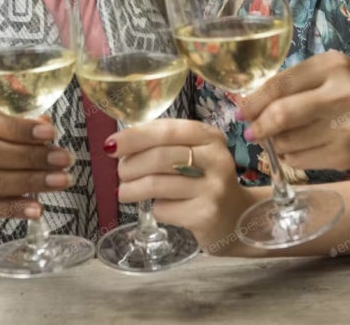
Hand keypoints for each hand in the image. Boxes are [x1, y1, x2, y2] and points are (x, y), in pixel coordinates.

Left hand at [106, 119, 256, 254]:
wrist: (237, 219)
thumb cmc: (205, 181)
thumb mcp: (195, 154)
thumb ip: (165, 144)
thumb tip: (119, 145)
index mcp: (210, 137)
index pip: (166, 130)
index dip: (135, 137)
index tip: (111, 145)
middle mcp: (216, 159)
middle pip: (160, 157)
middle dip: (130, 165)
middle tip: (120, 173)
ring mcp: (213, 188)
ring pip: (157, 184)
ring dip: (132, 189)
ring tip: (124, 192)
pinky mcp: (205, 215)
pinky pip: (164, 208)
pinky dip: (154, 208)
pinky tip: (159, 207)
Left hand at [238, 51, 349, 171]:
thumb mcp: (334, 74)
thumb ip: (296, 83)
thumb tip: (251, 104)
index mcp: (332, 66)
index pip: (279, 84)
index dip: (253, 101)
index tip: (240, 110)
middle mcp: (340, 94)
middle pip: (281, 115)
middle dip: (259, 126)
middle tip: (251, 131)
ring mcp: (344, 128)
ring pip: (287, 141)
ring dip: (276, 143)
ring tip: (285, 138)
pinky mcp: (345, 155)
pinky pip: (299, 160)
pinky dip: (291, 156)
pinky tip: (302, 148)